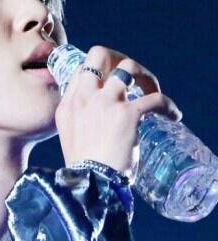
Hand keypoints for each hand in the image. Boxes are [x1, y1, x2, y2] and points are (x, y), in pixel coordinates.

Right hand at [54, 45, 181, 177]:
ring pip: (129, 67)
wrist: (90, 185)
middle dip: (119, 58)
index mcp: (69, 105)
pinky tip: (172, 116)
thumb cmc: (84, 171)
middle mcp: (85, 98)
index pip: (82, 71)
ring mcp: (106, 103)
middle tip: (132, 77)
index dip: (100, 72)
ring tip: (154, 92)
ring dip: (146, 76)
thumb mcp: (71, 139)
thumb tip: (99, 121)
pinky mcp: (128, 113)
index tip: (113, 83)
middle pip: (100, 54)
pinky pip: (155, 98)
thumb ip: (80, 123)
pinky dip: (168, 106)